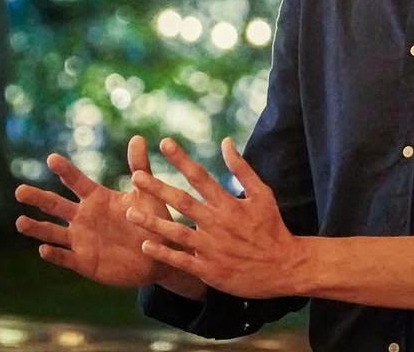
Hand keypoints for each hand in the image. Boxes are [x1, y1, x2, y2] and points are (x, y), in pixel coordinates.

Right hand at [14, 135, 189, 288]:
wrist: (157, 255)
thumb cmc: (151, 220)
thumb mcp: (146, 193)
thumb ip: (140, 167)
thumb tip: (137, 137)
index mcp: (97, 198)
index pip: (77, 182)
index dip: (66, 171)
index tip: (52, 158)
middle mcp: (84, 217)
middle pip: (56, 205)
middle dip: (38, 198)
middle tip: (19, 190)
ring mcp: (81, 240)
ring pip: (53, 232)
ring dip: (37, 228)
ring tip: (20, 222)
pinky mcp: (84, 262)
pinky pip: (66, 257)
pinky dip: (55, 254)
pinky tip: (44, 250)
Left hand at [127, 136, 308, 298]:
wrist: (283, 267)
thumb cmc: (272, 228)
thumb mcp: (263, 194)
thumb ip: (242, 169)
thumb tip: (225, 142)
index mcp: (229, 204)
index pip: (201, 176)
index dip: (182, 159)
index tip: (164, 143)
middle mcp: (217, 224)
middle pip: (182, 202)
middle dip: (158, 188)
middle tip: (136, 176)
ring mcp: (211, 248)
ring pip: (176, 233)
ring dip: (152, 222)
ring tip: (130, 212)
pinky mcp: (209, 270)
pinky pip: (181, 261)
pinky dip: (163, 253)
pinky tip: (145, 245)